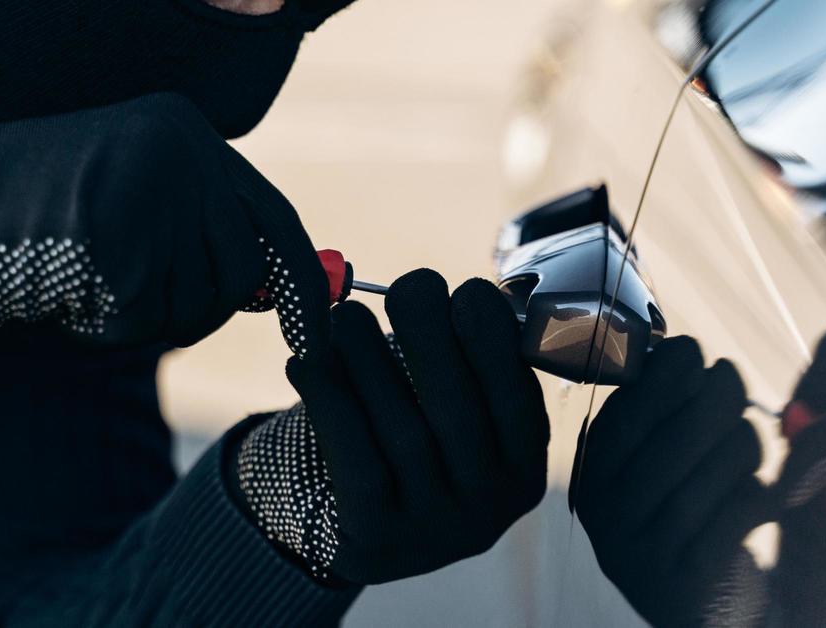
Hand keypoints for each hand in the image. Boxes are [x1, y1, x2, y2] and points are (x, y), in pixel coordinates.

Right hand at [0, 93, 326, 354]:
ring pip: (197, 303)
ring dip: (141, 316)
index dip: (298, 283)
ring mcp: (150, 188)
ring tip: (77, 272)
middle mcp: (179, 146)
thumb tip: (283, 291)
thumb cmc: (17, 215)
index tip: (316, 338)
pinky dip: (104, 327)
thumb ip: (196, 231)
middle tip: (119, 290)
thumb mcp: (120, 200)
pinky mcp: (117, 237)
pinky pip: (144, 322)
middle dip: (191, 306)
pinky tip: (59, 287)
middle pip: (240, 273)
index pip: (272, 217)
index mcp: (180, 128)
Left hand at [231, 272, 548, 583]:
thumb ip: (459, 362)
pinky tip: (303, 363)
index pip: (518, 398)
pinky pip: (353, 454)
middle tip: (407, 289)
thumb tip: (425, 292)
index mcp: (522, 469)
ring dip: (368, 356)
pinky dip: (327, 397)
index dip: (494, 339)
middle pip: (458, 408)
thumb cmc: (416, 444)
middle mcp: (487, 507)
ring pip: (402, 427)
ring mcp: (433, 529)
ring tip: (343, 316)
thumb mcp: (456, 414)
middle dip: (431, 333)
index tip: (463, 291)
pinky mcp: (376, 536)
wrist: (364, 531)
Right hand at [572, 337, 768, 627]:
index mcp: (594, 475)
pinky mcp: (687, 580)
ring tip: (745, 444)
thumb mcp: (652, 463)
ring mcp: (644, 550)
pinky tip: (759, 494)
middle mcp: (607, 514)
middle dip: (718, 395)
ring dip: (744, 446)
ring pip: (715, 471)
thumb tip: (689, 357)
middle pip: (679, 436)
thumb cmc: (679, 513)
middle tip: (731, 379)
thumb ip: (659, 415)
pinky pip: (739, 512)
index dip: (665, 375)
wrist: (693, 606)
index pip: (629, 413)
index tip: (693, 353)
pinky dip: (761, 494)